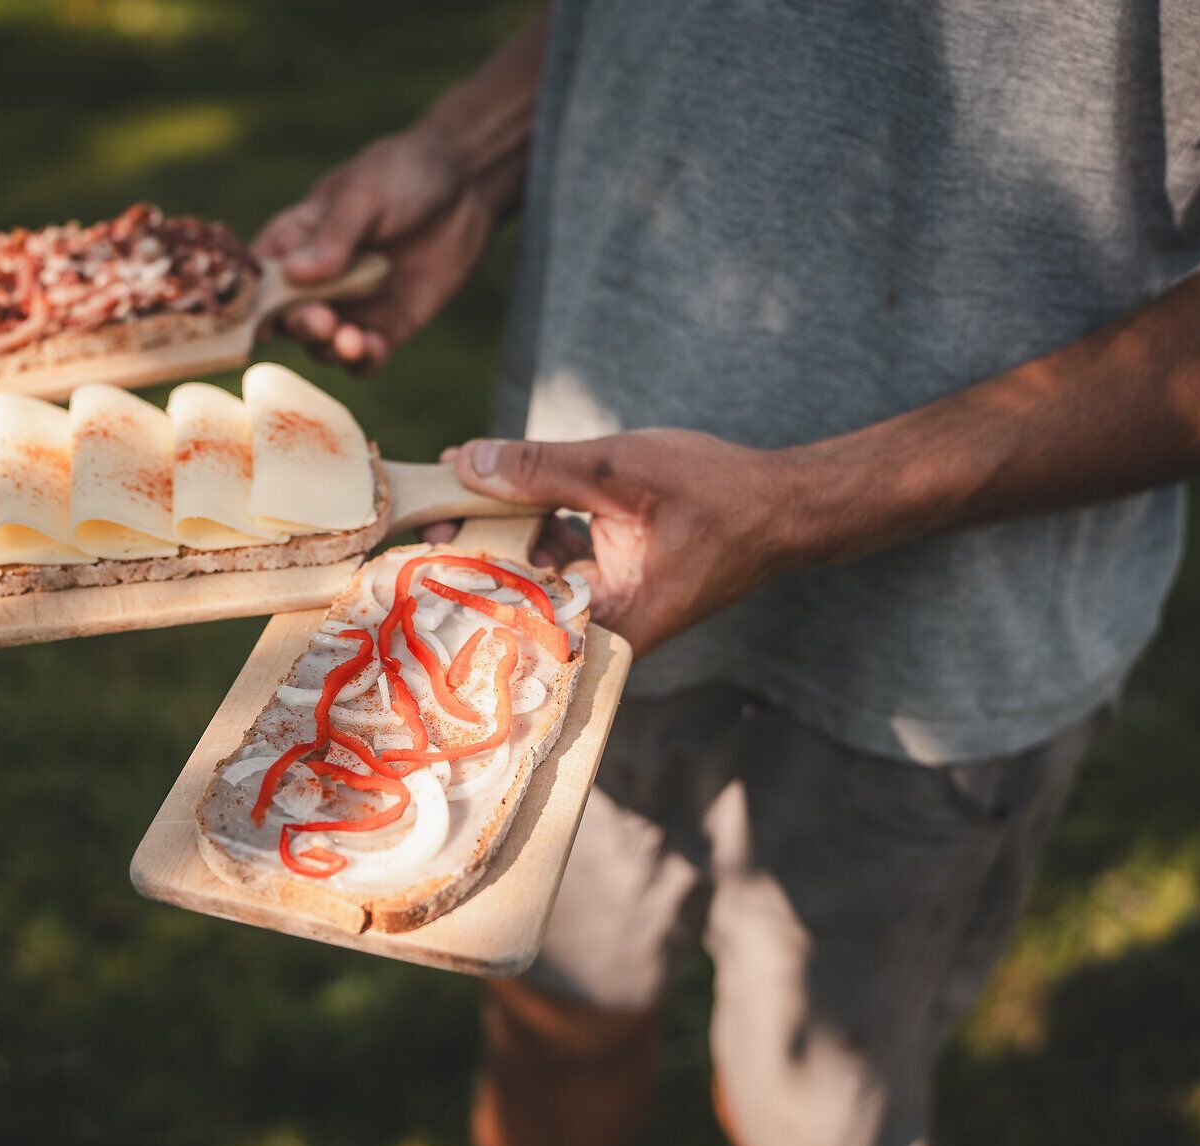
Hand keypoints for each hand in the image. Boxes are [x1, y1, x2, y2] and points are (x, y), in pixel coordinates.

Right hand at [252, 125, 498, 373]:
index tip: (256, 317)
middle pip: (288, 319)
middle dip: (301, 325)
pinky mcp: (386, 326)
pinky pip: (365, 357)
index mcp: (294, 241)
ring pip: (322, 346)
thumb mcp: (364, 194)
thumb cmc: (402, 175)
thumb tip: (294, 274)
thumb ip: (334, 236)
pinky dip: (363, 360)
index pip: (258, 277)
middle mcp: (315, 282)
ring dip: (331, 349)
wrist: (466, 185)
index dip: (250, 301)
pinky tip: (373, 348)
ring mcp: (350, 307)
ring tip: (351, 341)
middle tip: (322, 321)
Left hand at [440, 432, 804, 656]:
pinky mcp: (603, 586)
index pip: (510, 610)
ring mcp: (600, 609)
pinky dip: (528, 526)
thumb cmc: (717, 495)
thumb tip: (465, 462)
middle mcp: (598, 630)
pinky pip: (549, 560)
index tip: (418, 538)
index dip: (456, 575)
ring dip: (495, 532)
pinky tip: (496, 489)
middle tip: (425, 507)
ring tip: (449, 494)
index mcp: (605, 624)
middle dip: (467, 549)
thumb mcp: (621, 469)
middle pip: (510, 596)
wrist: (781, 509)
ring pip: (526, 574)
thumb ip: (541, 469)